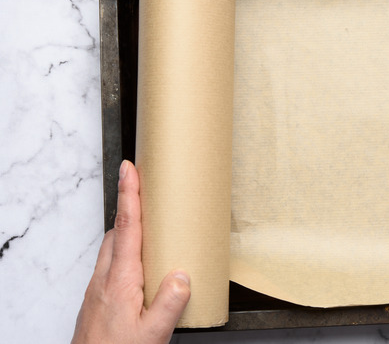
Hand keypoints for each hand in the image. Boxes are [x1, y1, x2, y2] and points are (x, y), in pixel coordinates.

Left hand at [72, 160, 189, 343]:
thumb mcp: (154, 334)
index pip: (126, 227)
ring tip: (150, 227)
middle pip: (116, 232)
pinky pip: (111, 265)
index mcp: (120, 280)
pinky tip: (142, 268)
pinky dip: (125, 253)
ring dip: (128, 231)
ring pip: (112, 249)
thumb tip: (182, 275)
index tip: (129, 169)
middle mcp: (105, 280)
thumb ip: (170, 303)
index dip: (128, 195)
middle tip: (146, 189)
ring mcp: (98, 290)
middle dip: (129, 208)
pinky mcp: (98, 301)